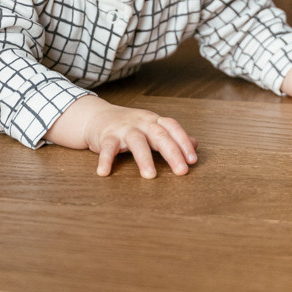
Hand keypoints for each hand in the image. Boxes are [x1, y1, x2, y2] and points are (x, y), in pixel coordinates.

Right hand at [46, 95, 197, 177]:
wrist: (96, 116)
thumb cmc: (129, 125)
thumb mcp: (151, 127)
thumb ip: (172, 136)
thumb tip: (196, 143)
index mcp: (154, 121)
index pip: (172, 127)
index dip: (184, 142)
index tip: (192, 160)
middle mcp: (141, 123)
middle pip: (159, 135)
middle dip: (172, 153)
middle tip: (181, 171)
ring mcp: (124, 129)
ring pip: (136, 141)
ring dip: (144, 158)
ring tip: (150, 175)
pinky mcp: (107, 136)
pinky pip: (107, 148)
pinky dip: (106, 159)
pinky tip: (105, 172)